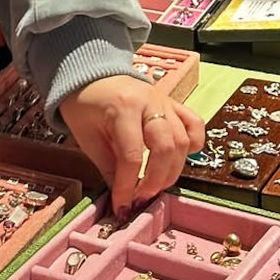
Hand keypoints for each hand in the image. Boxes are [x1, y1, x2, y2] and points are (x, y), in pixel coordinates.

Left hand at [59, 75, 204, 214]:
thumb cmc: (85, 103)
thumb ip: (107, 167)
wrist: (92, 73)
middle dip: (156, 181)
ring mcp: (165, 102)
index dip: (128, 187)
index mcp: (123, 108)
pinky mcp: (174, 103)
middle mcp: (150, 103)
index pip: (132, 156)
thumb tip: (122, 200)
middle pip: (166, 149)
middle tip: (141, 197)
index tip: (122, 207)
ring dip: (173, 170)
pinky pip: (195, 124)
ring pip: (183, 141)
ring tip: (155, 186)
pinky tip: (179, 160)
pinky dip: (193, 145)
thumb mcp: (87, 136)